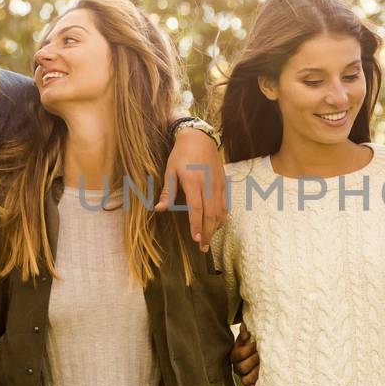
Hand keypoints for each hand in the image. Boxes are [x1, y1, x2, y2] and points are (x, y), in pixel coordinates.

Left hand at [158, 127, 225, 249]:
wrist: (200, 137)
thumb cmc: (181, 154)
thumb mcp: (170, 171)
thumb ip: (167, 192)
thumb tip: (159, 210)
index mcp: (193, 182)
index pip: (196, 209)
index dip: (196, 226)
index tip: (195, 239)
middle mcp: (208, 185)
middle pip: (211, 214)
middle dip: (208, 233)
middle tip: (203, 247)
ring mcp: (218, 184)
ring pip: (221, 211)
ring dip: (216, 227)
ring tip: (209, 239)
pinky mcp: (224, 183)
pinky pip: (225, 204)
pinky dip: (222, 217)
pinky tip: (217, 225)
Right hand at [230, 324, 258, 385]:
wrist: (257, 355)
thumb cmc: (253, 345)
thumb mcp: (249, 339)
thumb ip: (245, 334)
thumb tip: (244, 326)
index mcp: (235, 356)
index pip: (238, 354)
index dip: (248, 349)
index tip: (257, 344)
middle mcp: (237, 367)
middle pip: (241, 367)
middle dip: (253, 360)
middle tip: (262, 355)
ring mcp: (243, 377)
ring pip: (245, 380)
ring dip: (254, 374)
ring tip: (263, 368)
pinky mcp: (250, 385)